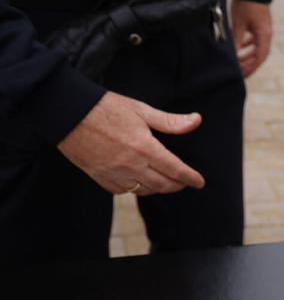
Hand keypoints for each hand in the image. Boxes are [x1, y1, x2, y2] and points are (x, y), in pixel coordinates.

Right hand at [57, 92, 205, 194]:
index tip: (200, 182)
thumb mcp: (141, 110)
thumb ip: (170, 121)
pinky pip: (122, 191)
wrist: (68, 113)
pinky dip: (134, 189)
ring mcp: (114, 173)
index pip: (175, 170)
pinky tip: (139, 182)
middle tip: (185, 182)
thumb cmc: (106, 108)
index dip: (190, 178)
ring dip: (158, 188)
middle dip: (178, 185)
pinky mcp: (99, 176)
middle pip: (163, 184)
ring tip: (164, 181)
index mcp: (145, 148)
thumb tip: (197, 120)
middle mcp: (131, 165)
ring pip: (143, 190)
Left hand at [230, 0, 272, 76]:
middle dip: (249, 64)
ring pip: (257, 48)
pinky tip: (240, 47)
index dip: (251, 68)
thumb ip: (237, 40)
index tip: (242, 75)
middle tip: (239, 73)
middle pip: (259, 55)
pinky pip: (255, 39)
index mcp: (264, 35)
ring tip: (238, 62)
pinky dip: (248, 45)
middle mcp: (266, 34)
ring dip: (248, 55)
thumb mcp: (239, 23)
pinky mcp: (259, 24)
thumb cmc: (246, 4)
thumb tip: (233, 55)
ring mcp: (264, 29)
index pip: (259, 57)